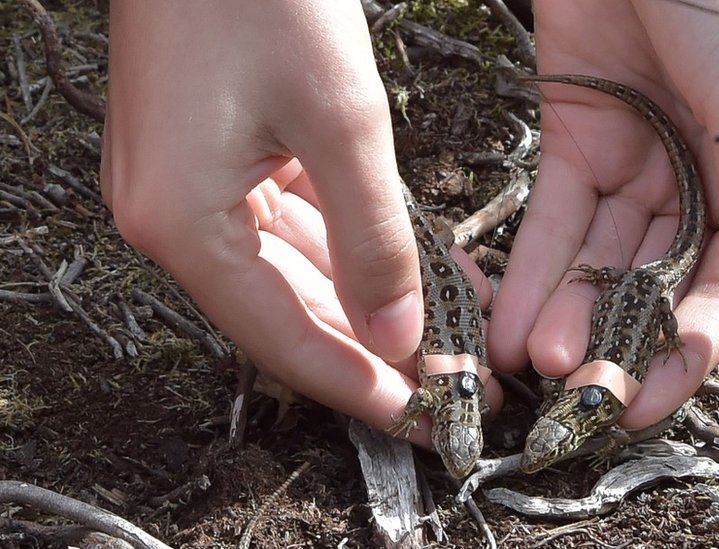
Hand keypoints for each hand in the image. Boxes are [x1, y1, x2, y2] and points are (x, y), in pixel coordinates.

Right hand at [101, 1, 499, 441]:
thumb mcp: (340, 123)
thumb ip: (372, 239)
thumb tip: (398, 336)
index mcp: (182, 223)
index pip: (282, 340)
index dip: (355, 385)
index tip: (418, 417)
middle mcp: (175, 218)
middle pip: (287, 314)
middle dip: (371, 350)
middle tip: (444, 383)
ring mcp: (193, 187)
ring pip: (296, 273)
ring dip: (370, 301)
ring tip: (446, 332)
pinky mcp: (219, 157)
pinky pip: (294, 224)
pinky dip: (353, 247)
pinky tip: (412, 267)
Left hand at [489, 0, 718, 428]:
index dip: (686, 350)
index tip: (643, 401)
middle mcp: (701, 187)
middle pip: (655, 285)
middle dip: (617, 342)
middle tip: (578, 395)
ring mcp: (635, 169)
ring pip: (599, 262)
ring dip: (568, 313)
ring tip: (536, 362)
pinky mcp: (576, 146)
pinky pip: (555, 221)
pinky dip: (534, 270)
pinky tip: (510, 321)